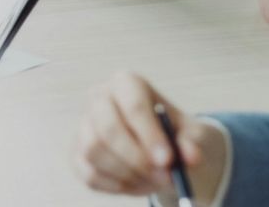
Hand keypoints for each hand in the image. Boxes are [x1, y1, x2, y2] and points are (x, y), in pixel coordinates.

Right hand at [73, 73, 226, 198]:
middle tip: (163, 178)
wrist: (159, 147)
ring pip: (95, 152)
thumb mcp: (190, 134)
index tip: (167, 160)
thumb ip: (192, 143)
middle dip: (136, 158)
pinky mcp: (77, 153)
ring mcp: (84, 125)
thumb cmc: (173, 133)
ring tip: (154, 181)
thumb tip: (191, 157)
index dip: (149, 134)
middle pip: (107, 129)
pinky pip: (89, 174)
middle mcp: (99, 98)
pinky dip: (116, 186)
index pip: (133, 104)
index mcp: (127, 83)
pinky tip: (137, 183)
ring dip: (128, 174)